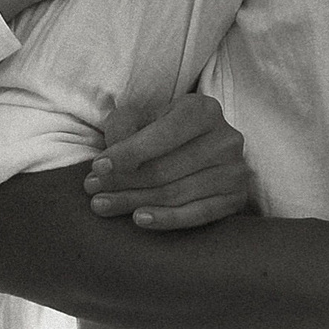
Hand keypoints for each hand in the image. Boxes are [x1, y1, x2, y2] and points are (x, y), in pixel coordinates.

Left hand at [82, 92, 253, 230]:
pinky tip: (140, 219)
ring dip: (134, 202)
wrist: (202, 151)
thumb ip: (124, 126)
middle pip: (165, 168)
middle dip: (123, 181)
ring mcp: (235, 170)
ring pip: (176, 192)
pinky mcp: (236, 198)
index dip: (127, 153)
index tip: (97, 168)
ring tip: (103, 206)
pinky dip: (167, 219)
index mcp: (203, 109)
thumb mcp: (144, 118)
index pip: (162, 134)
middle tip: (92, 192)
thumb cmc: (164, 133)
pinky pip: (198, 214)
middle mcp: (226, 138)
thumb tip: (110, 158)